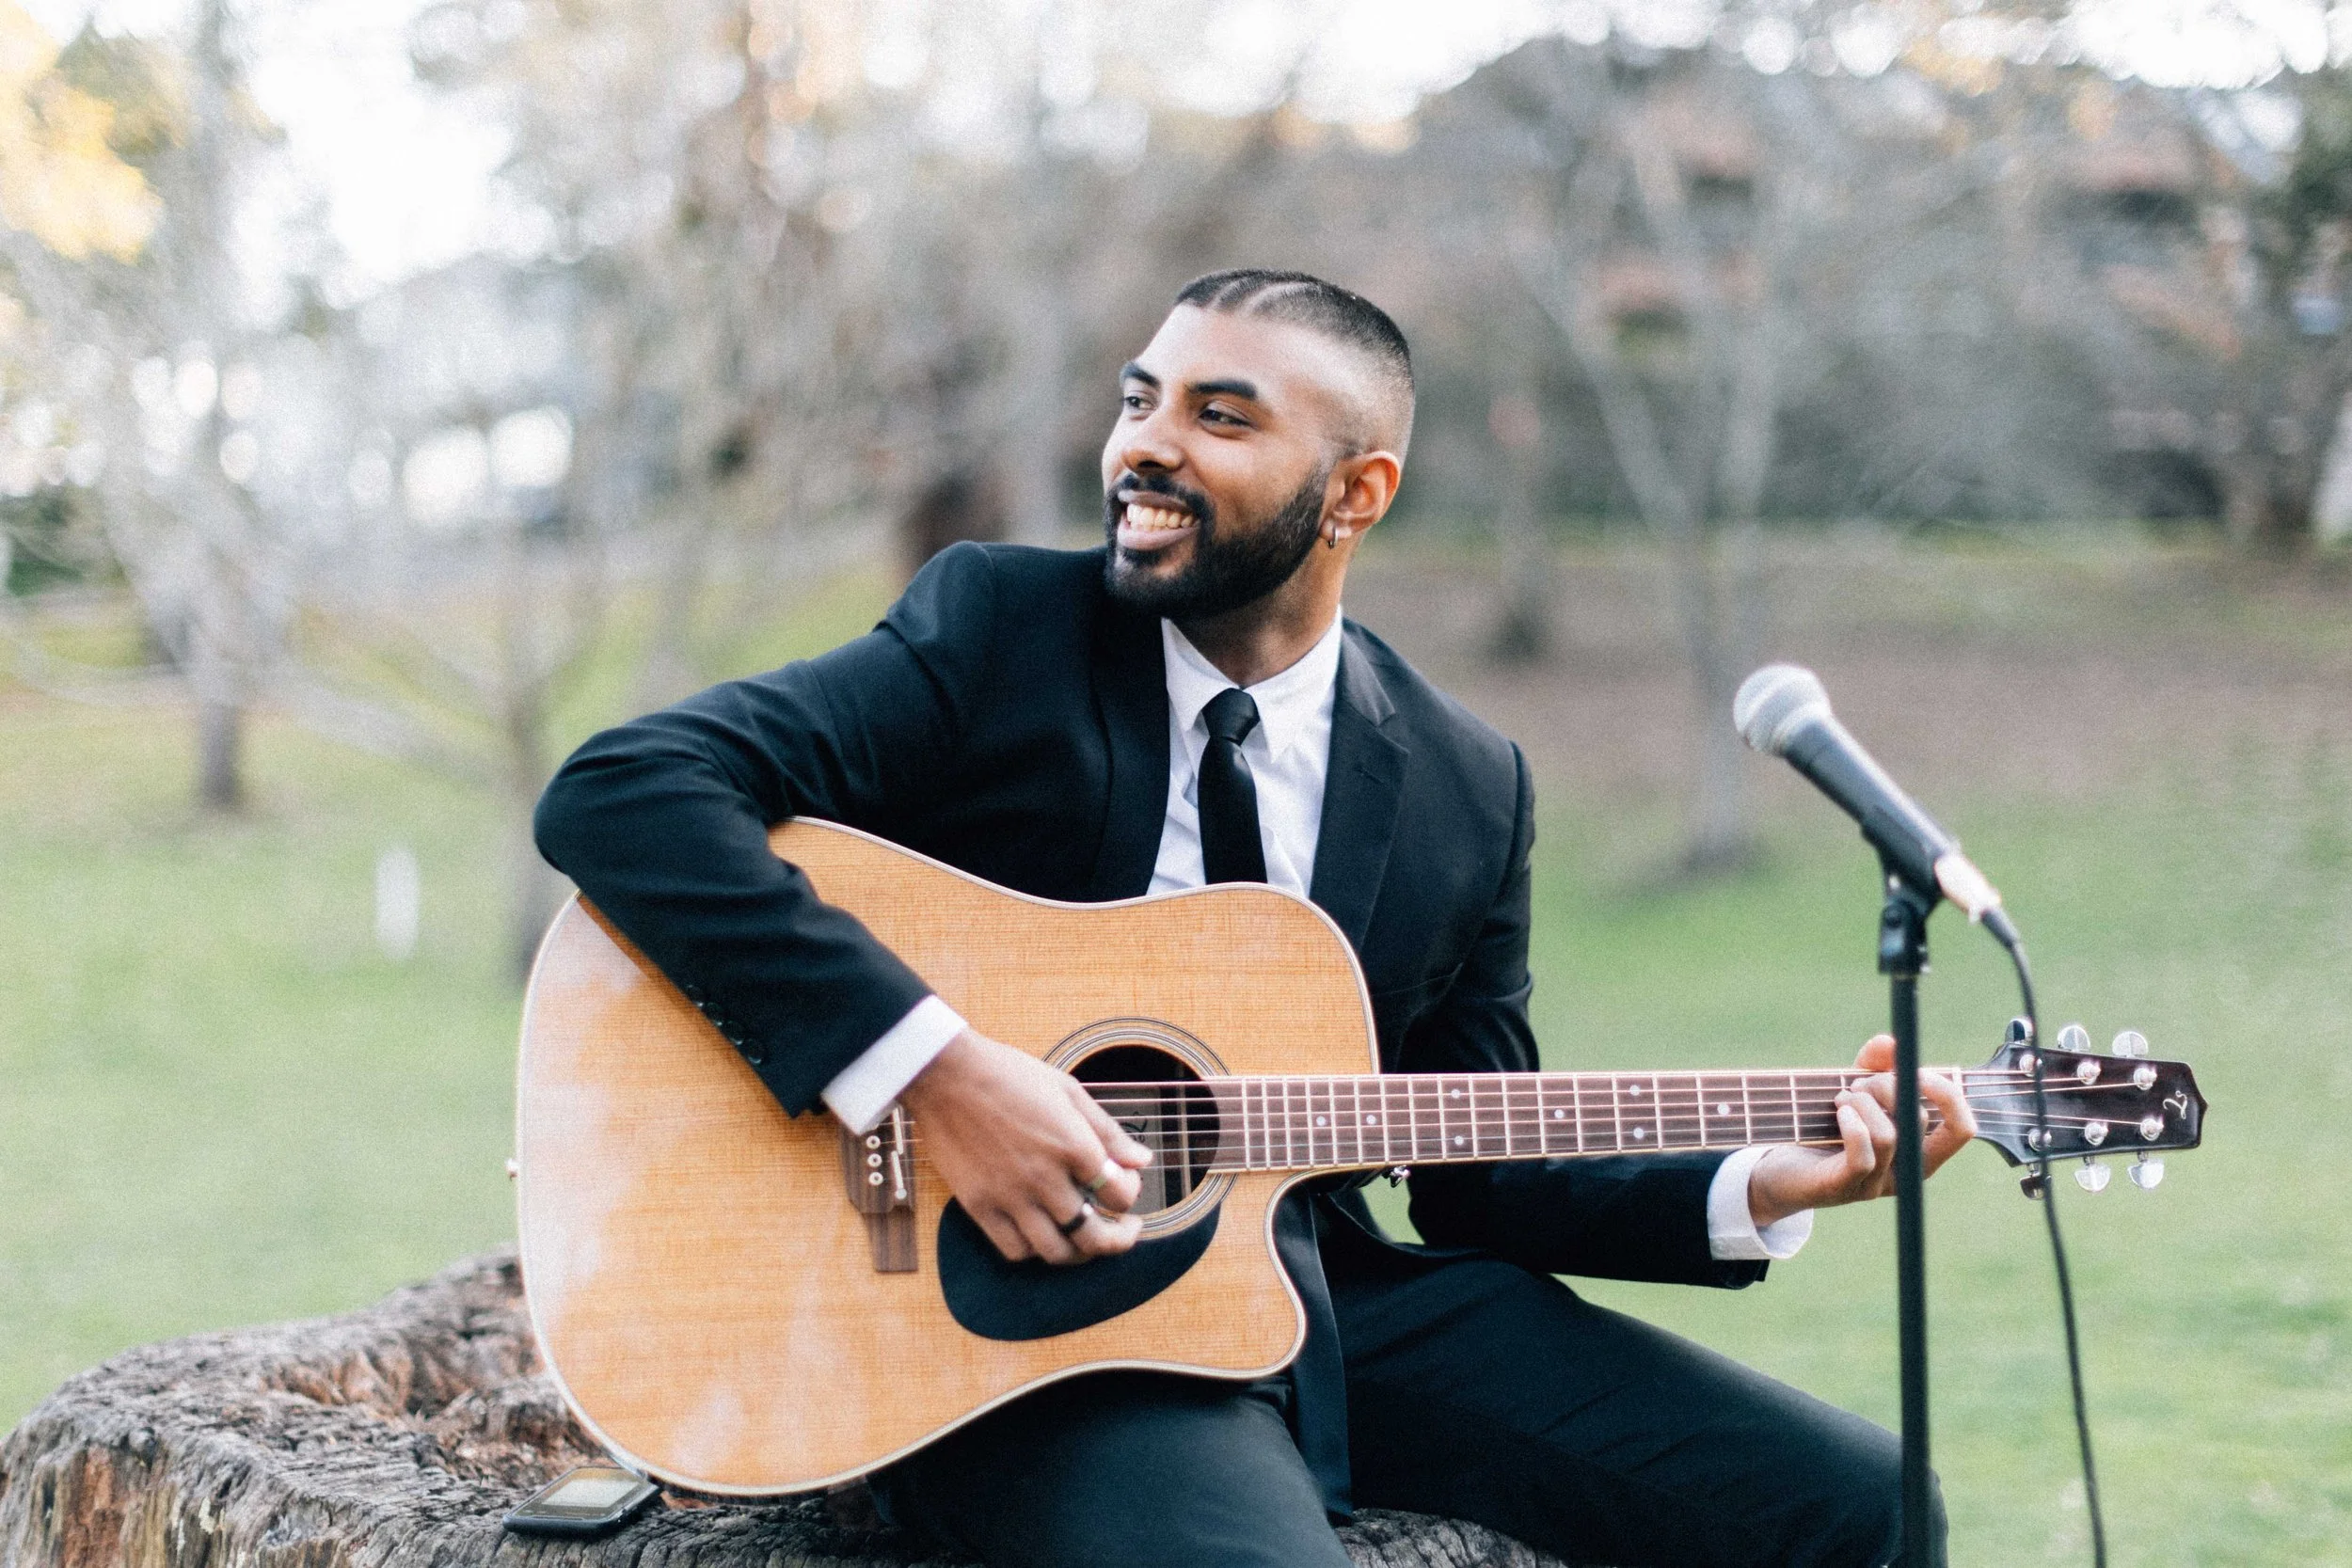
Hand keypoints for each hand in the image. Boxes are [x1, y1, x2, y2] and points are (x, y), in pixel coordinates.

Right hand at [898, 1029, 1152, 1265]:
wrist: (947, 1074)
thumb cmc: (1009, 1074)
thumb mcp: (1068, 1091)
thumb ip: (1108, 1131)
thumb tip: (1142, 1161)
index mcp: (1074, 1145)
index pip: (1120, 1196)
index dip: (1130, 1195)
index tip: (1124, 1185)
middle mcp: (1045, 1178)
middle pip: (1093, 1236)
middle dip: (1118, 1240)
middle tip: (1124, 1232)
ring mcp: (1010, 1196)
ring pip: (1055, 1252)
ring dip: (1078, 1252)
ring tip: (1085, 1239)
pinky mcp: (979, 1205)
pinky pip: (1014, 1249)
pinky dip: (1034, 1250)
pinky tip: (1042, 1233)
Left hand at [1747, 1034, 1977, 1228]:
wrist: (1778, 1169)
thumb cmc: (1824, 1128)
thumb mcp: (1855, 1091)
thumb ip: (1874, 1065)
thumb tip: (1890, 1043)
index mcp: (1919, 1151)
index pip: (1961, 1130)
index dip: (1948, 1095)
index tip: (1917, 1071)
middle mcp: (1906, 1173)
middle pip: (1916, 1119)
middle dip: (1884, 1085)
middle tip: (1856, 1084)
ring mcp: (1876, 1185)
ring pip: (1888, 1135)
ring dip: (1862, 1102)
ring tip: (1840, 1098)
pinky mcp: (1844, 1188)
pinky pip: (1863, 1157)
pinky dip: (1852, 1126)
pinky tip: (1839, 1112)